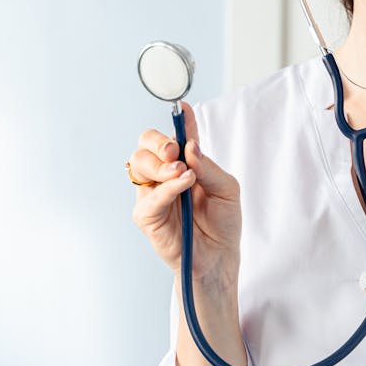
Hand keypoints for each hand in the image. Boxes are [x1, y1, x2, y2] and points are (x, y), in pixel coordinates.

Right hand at [129, 102, 241, 292]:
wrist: (220, 257)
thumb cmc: (223, 222)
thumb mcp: (227, 189)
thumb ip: (209, 167)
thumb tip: (190, 146)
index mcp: (185, 163)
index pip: (177, 135)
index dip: (179, 120)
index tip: (183, 108)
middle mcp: (164, 174)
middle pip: (145, 143)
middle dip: (159, 141)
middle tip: (176, 151)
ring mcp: (152, 194)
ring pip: (139, 163)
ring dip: (161, 163)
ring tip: (183, 172)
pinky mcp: (147, 216)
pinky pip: (149, 196)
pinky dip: (166, 187)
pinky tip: (183, 184)